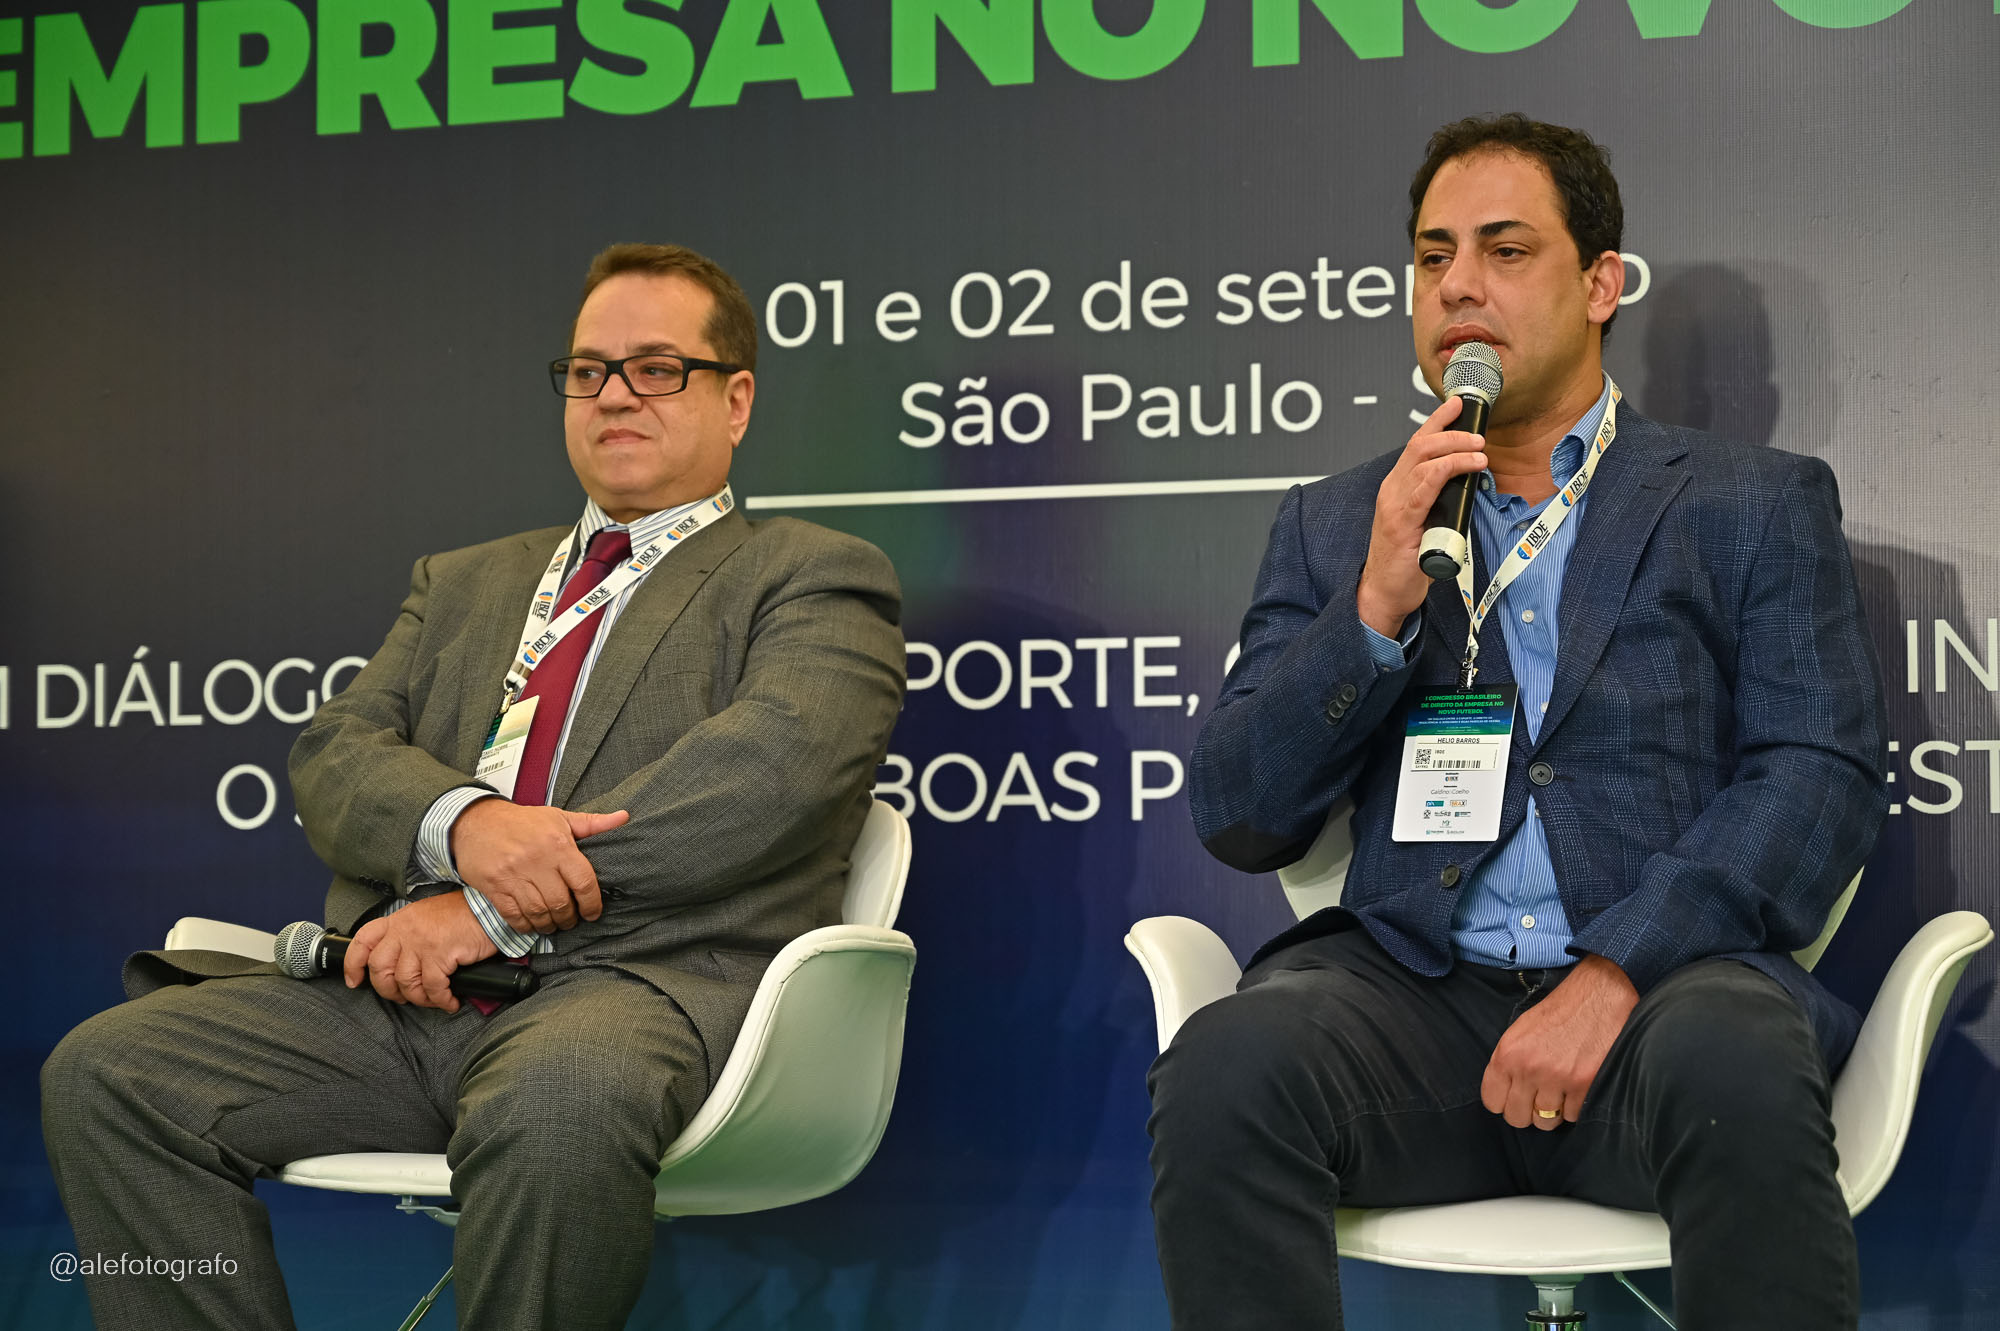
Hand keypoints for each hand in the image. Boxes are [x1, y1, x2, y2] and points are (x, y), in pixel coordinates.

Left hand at [343, 892, 502, 1011]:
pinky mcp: (440, 955)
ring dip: (418, 999)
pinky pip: (432, 987)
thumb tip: (399, 962)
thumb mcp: (425, 916)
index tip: (355, 981)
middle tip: (403, 997)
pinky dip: (441, 1000)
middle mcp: (405, 931)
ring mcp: (421, 943)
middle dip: (388, 990)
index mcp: (398, 920)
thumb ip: (407, 934)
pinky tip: (450, 1001)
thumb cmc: (462, 914)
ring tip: (433, 1000)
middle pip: (380, 968)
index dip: (353, 964)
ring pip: (405, 982)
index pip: (363, 940)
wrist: (489, 908)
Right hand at [450, 799, 629, 934]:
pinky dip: (527, 925)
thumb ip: (592, 823)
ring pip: (539, 913)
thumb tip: (623, 817)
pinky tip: (533, 924)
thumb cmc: (521, 821)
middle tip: (571, 920)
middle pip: (561, 903)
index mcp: (557, 844)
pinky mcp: (495, 887)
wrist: (475, 821)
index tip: (593, 913)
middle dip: (570, 918)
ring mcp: (514, 876)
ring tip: (554, 924)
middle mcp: (537, 861)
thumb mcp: (558, 817)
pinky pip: (515, 916)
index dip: (592, 903)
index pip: (584, 882)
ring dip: (550, 925)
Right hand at [1355, 394, 1487, 636]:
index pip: (1415, 444)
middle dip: (1451, 432)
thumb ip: (1439, 501)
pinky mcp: (1401, 521)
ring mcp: (1394, 504)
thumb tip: (1468, 485)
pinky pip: (1424, 487)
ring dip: (1455, 450)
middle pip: (1419, 445)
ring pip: (1423, 460)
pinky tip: (1466, 467)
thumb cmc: (1405, 562)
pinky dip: (1447, 471)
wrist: (1384, 592)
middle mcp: (1392, 489)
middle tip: (1477, 435)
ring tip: (1479, 451)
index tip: (1457, 405)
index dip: (1437, 421)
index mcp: (1397, 487)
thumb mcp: (1425, 523)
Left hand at [1481, 954, 1638, 1129]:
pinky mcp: (1585, 1086)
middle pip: (1517, 1118)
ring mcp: (1558, 1080)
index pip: (1492, 1102)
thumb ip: (1507, 1063)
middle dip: (1527, 1111)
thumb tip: (1502, 1095)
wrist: (1597, 997)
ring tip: (1559, 1092)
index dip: (1503, 1102)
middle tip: (1538, 1097)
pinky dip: (1575, 1107)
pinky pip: (1573, 1116)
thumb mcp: (1519, 1031)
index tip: (1514, 1096)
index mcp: (1508, 1054)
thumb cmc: (1557, 1013)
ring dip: (1552, 1111)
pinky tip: (1577, 1088)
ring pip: (1546, 1121)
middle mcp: (1529, 1069)